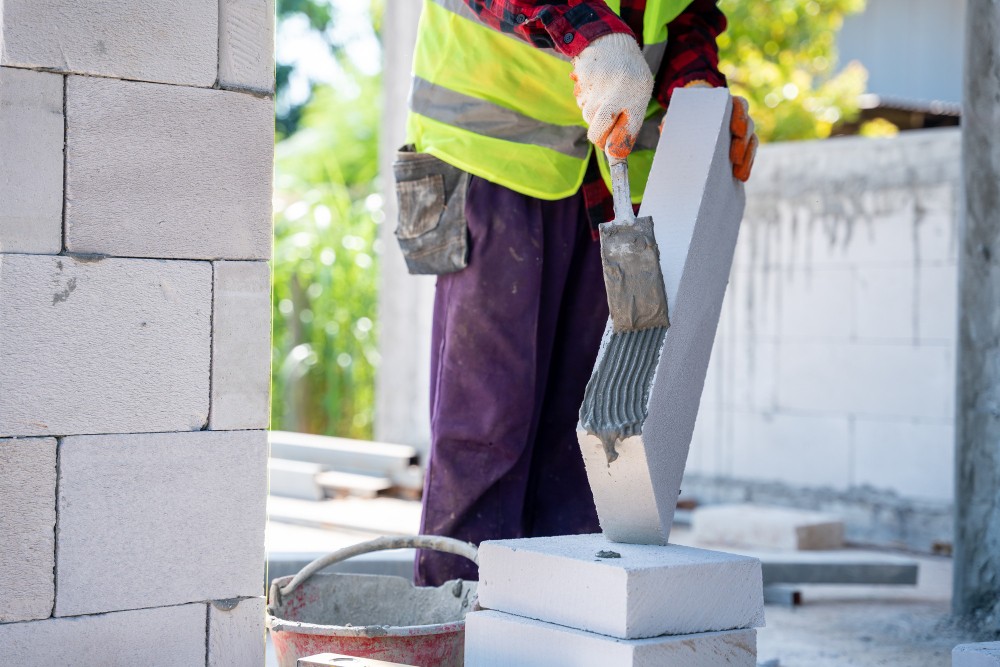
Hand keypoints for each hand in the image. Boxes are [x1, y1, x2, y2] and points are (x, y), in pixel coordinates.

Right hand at [571, 33, 653, 163]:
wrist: (612, 42)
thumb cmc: (629, 75)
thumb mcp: (638, 97)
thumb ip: (629, 125)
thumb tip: (615, 154)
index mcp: (635, 100)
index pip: (621, 137)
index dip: (615, 151)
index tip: (613, 156)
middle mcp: (615, 96)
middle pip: (597, 134)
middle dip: (600, 136)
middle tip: (607, 127)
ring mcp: (596, 90)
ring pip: (588, 118)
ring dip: (594, 116)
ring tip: (606, 97)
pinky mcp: (582, 84)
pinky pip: (581, 103)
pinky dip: (587, 101)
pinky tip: (596, 88)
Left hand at [663, 81, 757, 181]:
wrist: (690, 120)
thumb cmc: (686, 115)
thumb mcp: (677, 115)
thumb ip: (672, 120)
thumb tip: (663, 130)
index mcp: (725, 104)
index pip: (739, 105)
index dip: (740, 116)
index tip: (736, 129)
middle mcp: (737, 116)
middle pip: (748, 126)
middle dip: (743, 143)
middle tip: (734, 158)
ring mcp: (741, 132)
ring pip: (751, 142)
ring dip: (747, 158)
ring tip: (739, 173)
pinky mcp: (741, 146)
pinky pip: (749, 154)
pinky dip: (746, 165)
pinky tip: (741, 177)